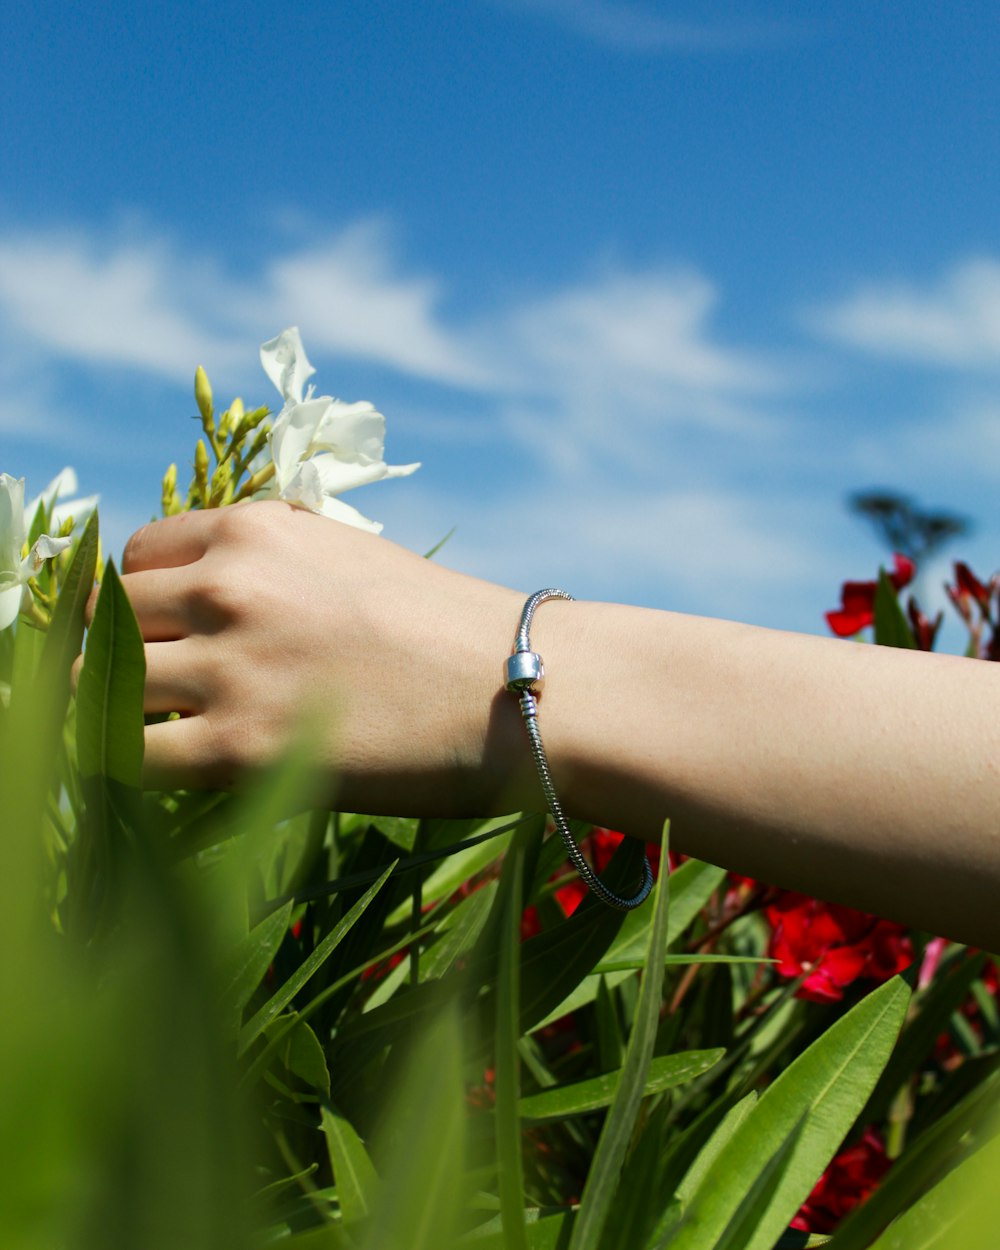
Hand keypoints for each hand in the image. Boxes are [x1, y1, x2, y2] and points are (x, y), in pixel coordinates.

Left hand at [101, 502, 529, 813]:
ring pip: (102, 684)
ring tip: (165, 736)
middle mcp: (228, 584)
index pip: (137, 557)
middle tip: (162, 695)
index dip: (145, 603)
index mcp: (256, 531)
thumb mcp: (352, 563)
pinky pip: (124, 756)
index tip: (170, 638)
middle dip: (125, 656)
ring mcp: (229, 664)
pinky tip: (170, 774)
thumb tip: (215, 601)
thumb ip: (273, 570)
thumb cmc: (451, 632)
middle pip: (110, 618)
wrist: (521, 690)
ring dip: (121, 712)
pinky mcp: (239, 746)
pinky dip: (126, 766)